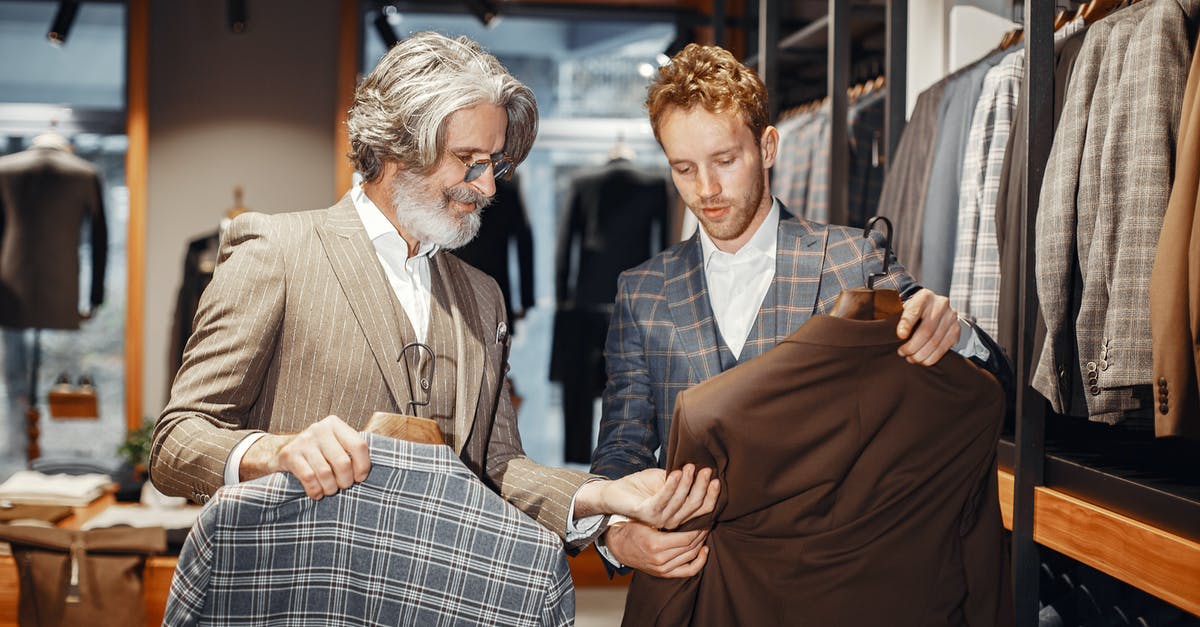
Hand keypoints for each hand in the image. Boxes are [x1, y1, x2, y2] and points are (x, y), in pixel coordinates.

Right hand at [241, 415, 370, 499]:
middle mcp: (319, 429)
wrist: (283, 452)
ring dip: (330, 488)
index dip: (363, 466)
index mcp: (335, 424)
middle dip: (345, 481)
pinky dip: (315, 490)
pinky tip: (317, 493)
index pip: (359, 445)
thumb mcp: (335, 444)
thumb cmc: (319, 452)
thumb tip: (367, 473)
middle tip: (343, 486)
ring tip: (330, 490)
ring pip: (325, 472)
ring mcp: (303, 441)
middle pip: (343, 462)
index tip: (360, 478)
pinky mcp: (289, 455)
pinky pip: (309, 478)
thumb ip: (351, 451)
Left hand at [576, 464, 719, 528]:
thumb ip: (684, 481)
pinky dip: (672, 486)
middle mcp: (671, 522)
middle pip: (694, 506)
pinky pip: (663, 500)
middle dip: (702, 487)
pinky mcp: (646, 514)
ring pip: (681, 502)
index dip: (711, 495)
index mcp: (678, 515)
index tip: (716, 478)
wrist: (614, 492)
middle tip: (706, 470)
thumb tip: (705, 471)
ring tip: (690, 467)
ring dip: (687, 483)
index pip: (702, 509)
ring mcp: (658, 520)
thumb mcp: (667, 481)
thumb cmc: (641, 486)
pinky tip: (677, 473)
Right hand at [604, 521, 709, 577]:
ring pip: (691, 556)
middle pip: (690, 546)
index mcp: (655, 543)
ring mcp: (662, 568)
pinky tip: (704, 550)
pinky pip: (688, 571)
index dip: (698, 527)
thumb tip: (687, 506)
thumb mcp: (645, 518)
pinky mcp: (664, 573)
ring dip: (701, 543)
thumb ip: (665, 516)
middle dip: (702, 533)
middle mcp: (659, 559)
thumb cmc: (632, 527)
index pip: (686, 537)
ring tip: (704, 531)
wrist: (619, 546)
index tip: (703, 516)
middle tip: (706, 521)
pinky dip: (700, 561)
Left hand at [896, 288, 960, 365]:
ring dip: (921, 354)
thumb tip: (895, 335)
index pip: (915, 311)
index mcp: (924, 296)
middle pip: (926, 330)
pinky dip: (932, 357)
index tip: (900, 336)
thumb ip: (899, 317)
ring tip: (911, 359)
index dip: (906, 324)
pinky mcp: (956, 329)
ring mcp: (951, 317)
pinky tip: (923, 361)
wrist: (933, 307)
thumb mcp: (905, 307)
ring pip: (935, 341)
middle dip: (912, 346)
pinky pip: (944, 347)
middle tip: (902, 353)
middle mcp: (940, 304)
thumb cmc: (915, 310)